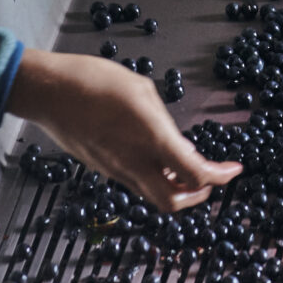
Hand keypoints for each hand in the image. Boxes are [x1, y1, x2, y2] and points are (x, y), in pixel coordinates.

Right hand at [5, 49, 239, 210]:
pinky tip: (158, 156)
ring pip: (153, 195)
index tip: (234, 169)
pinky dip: (154, 177)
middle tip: (212, 177)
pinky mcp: (102, 168)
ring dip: (176, 187)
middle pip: (174, 202)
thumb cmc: (92, 80)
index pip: (195, 174)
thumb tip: (178, 146)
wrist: (47, 92)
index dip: (220, 177)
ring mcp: (115, 169)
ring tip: (187, 164)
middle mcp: (133, 163)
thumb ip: (164, 122)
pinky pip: (135, 183)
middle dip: (199, 195)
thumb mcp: (141, 90)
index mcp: (150, 139)